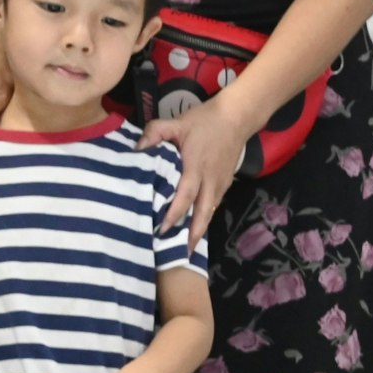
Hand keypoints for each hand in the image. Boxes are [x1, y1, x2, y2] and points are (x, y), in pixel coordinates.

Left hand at [138, 96, 251, 252]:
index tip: (164, 228)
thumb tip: (136, 151)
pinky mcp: (224, 184)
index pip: (185, 194)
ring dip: (199, 230)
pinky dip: (204, 218)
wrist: (236, 119)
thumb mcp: (176, 122)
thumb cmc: (204, 121)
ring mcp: (220, 184)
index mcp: (196, 166)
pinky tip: (195, 229)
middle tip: (183, 253)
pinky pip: (213, 205)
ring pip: (209, 212)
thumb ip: (154, 134)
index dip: (175, 213)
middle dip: (193, 234)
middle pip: (203, 212)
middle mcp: (209, 180)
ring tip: (188, 249)